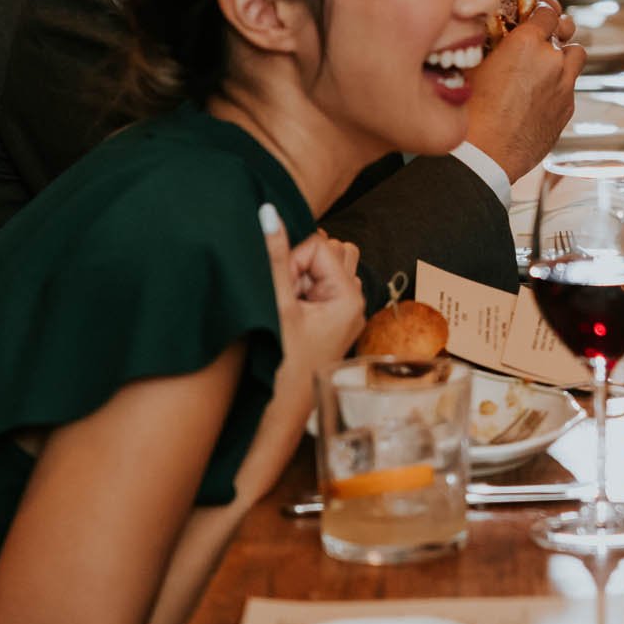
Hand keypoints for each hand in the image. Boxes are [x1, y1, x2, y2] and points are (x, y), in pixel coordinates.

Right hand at [267, 222, 364, 375]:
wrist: (279, 409)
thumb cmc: (281, 365)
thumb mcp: (276, 306)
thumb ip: (274, 257)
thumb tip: (269, 213)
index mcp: (349, 295)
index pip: (319, 244)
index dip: (293, 260)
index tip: (281, 288)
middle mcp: (354, 299)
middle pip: (331, 250)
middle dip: (301, 264)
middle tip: (285, 295)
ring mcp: (345, 308)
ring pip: (327, 266)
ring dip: (303, 276)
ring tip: (288, 304)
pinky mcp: (332, 317)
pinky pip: (321, 284)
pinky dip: (303, 289)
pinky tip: (290, 312)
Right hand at [465, 0, 584, 180]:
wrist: (483, 155)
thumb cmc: (468, 110)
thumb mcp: (472, 64)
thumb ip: (491, 43)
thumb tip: (493, 32)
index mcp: (528, 42)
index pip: (549, 10)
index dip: (545, 6)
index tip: (542, 7)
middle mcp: (553, 60)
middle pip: (567, 31)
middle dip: (556, 30)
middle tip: (544, 35)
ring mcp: (564, 86)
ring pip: (576, 57)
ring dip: (564, 56)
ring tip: (546, 63)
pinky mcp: (567, 110)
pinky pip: (569, 87)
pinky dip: (559, 84)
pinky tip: (539, 95)